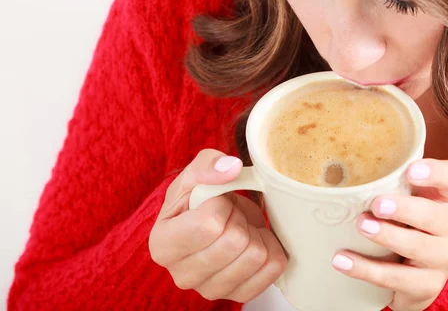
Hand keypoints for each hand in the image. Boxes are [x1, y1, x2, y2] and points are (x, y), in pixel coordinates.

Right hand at [149, 149, 286, 302]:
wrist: (213, 219)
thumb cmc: (199, 198)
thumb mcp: (196, 173)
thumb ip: (208, 165)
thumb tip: (231, 169)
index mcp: (162, 246)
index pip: (208, 226)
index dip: (221, 205)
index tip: (215, 203)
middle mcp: (182, 276)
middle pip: (235, 242)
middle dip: (239, 218)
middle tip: (231, 215)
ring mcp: (211, 290)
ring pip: (256, 256)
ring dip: (255, 233)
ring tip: (241, 227)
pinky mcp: (239, 295)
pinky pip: (273, 269)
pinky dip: (271, 248)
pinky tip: (254, 241)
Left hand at [332, 159, 447, 310]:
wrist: (413, 275)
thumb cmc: (402, 223)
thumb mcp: (401, 199)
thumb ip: (383, 181)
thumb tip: (334, 163)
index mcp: (443, 197)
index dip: (437, 173)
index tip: (411, 170)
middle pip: (435, 215)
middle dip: (405, 209)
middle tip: (377, 205)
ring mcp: (441, 257)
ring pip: (418, 247)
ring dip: (388, 236)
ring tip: (362, 226)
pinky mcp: (427, 285)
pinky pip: (397, 278)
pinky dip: (366, 269)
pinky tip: (342, 260)